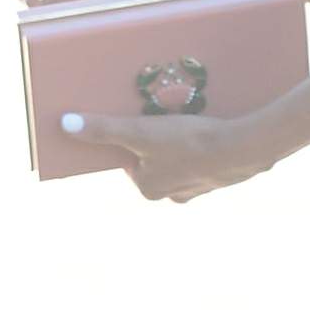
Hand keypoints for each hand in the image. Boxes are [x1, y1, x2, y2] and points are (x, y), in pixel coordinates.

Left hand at [60, 105, 275, 205]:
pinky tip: (212, 129)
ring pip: (181, 157)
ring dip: (182, 140)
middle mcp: (171, 195)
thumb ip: (103, 130)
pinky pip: (205, 158)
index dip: (134, 136)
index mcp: (149, 188)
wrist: (244, 148)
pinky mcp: (221, 178)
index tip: (142, 119)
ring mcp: (199, 188)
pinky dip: (205, 145)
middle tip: (167, 115)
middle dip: (159, 138)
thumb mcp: (140, 131)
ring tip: (190, 119)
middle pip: (155, 157)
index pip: (131, 158)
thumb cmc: (187, 142)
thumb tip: (64, 125)